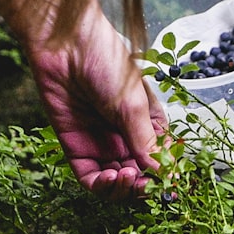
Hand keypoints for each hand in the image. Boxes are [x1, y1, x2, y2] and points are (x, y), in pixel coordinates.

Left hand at [25, 0, 167, 199]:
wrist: (64, 45)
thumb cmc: (105, 62)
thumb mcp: (132, 104)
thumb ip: (146, 142)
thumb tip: (162, 175)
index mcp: (148, 123)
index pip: (161, 159)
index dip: (165, 176)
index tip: (169, 188)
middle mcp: (126, 136)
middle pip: (139, 176)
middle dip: (142, 185)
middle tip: (143, 184)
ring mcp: (101, 142)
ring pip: (115, 182)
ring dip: (123, 188)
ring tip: (125, 178)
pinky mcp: (76, 147)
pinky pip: (90, 177)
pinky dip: (101, 185)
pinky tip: (109, 178)